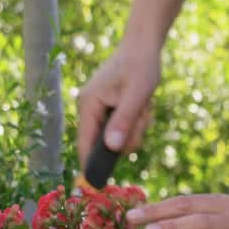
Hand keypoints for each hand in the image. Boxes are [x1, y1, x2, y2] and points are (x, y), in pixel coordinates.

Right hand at [76, 44, 160, 163]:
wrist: (144, 44)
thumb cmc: (141, 65)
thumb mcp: (137, 95)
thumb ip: (124, 121)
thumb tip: (112, 149)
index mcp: (89, 104)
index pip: (85, 143)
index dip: (92, 164)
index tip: (100, 184)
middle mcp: (89, 107)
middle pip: (105, 142)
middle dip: (129, 134)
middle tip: (143, 115)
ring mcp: (99, 107)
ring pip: (118, 135)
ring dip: (136, 126)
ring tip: (144, 105)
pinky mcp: (109, 107)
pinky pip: (122, 126)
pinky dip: (136, 119)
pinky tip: (143, 104)